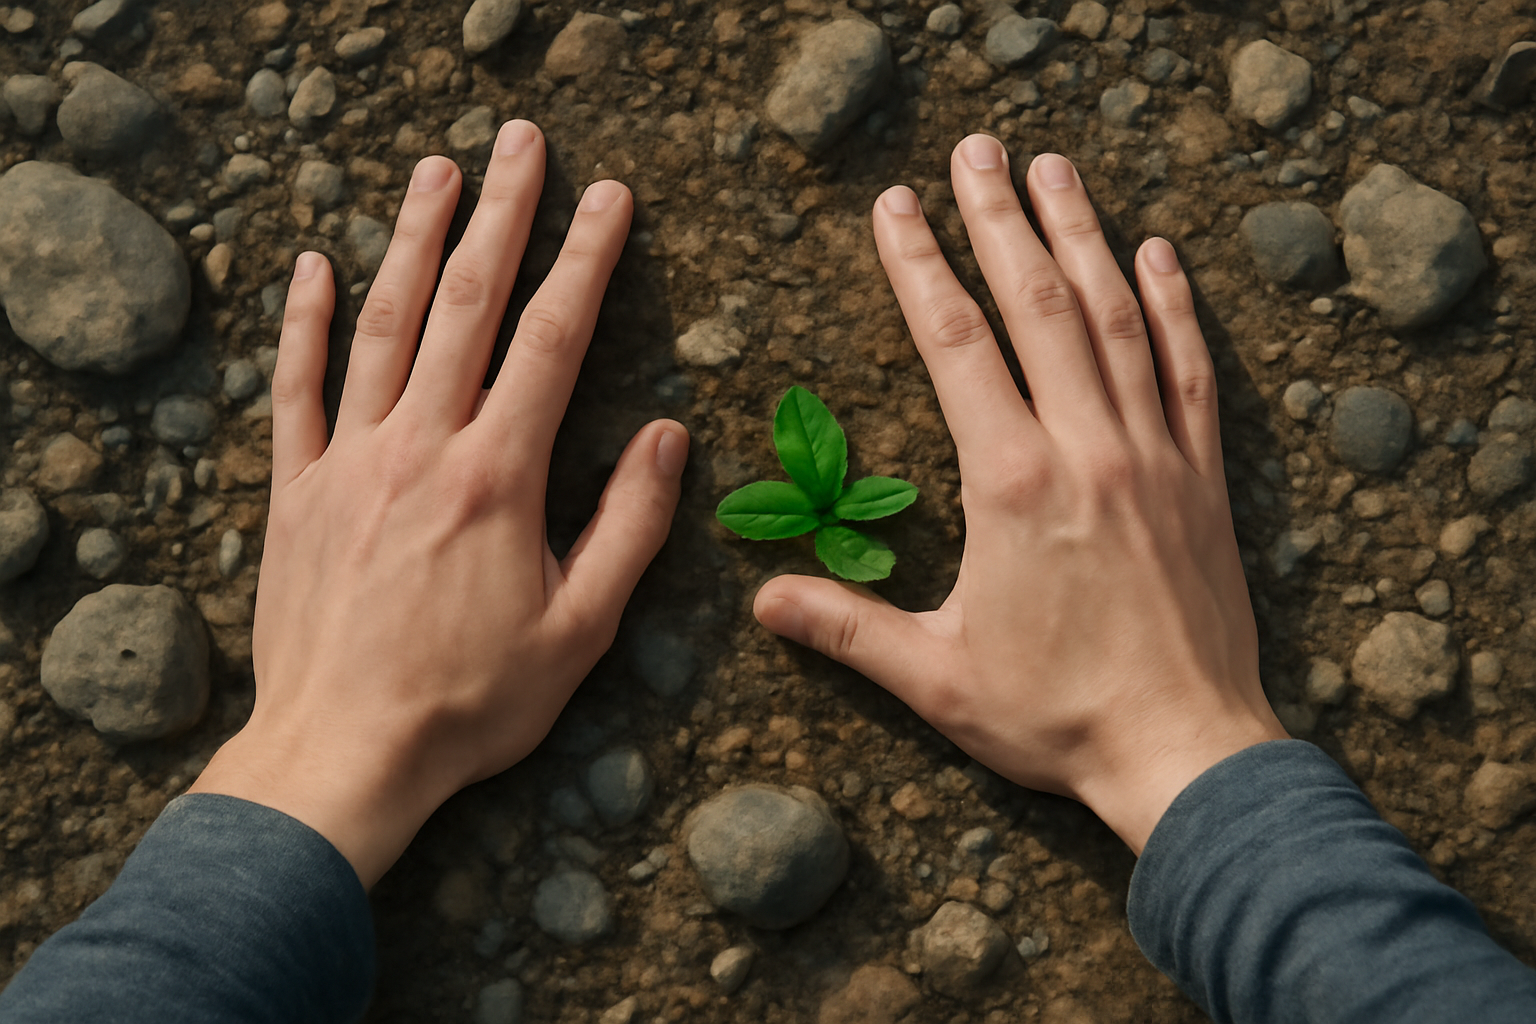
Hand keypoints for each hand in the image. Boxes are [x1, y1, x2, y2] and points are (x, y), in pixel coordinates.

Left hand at [189, 120, 688, 887]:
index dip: (586, 260)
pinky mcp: (294, 490)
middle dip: (500, 216)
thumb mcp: (581, 629)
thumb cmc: (471, 702)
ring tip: (436, 170)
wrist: (342, 755)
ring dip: (411, 239)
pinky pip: (295, 389)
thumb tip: (667, 435)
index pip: (551, 340)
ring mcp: (348, 462)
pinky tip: (314, 265)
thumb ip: (629, 524)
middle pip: (464, 306)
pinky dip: (304, 323)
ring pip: (382, 326)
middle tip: (521, 144)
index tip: (610, 198)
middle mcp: (420, 448)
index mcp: (497, 477)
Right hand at [753, 135, 1285, 853]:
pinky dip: (1175, 306)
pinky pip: (1190, 371)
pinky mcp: (1201, 479)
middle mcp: (1086, 447)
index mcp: (1011, 483)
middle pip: (1039, 305)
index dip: (919, 266)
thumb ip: (847, 627)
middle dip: (1000, 218)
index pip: (954, 343)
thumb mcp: (936, 678)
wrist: (1187, 752)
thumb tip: (761, 598)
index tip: (896, 206)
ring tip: (1056, 167)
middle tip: (976, 148)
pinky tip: (1159, 254)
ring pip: (1118, 319)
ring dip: (1084, 234)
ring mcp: (1153, 456)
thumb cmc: (1057, 718)